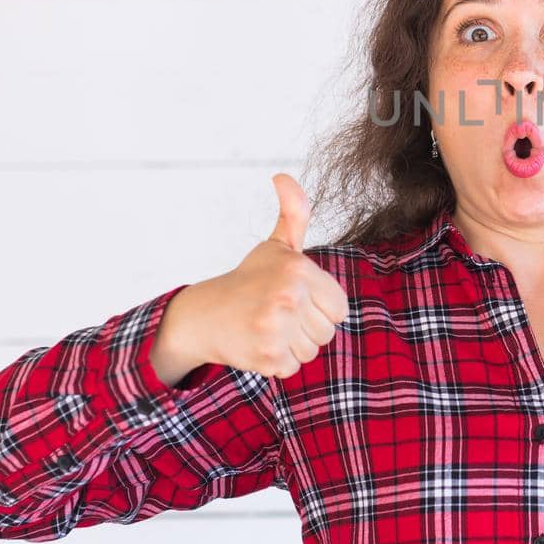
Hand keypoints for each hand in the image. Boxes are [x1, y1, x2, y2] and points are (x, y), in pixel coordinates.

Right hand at [170, 173, 349, 379]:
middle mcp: (288, 298)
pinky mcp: (267, 357)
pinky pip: (294, 367)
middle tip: (276, 313)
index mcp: (298, 270)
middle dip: (306, 327)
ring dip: (293, 345)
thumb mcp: (277, 246)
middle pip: (327, 332)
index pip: (340, 308)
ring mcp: (276, 329)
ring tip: (267, 327)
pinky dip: (278, 361)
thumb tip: (282, 176)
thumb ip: (294, 212)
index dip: (319, 306)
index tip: (294, 298)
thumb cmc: (248, 280)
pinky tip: (258, 343)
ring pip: (311, 351)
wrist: (203, 316)